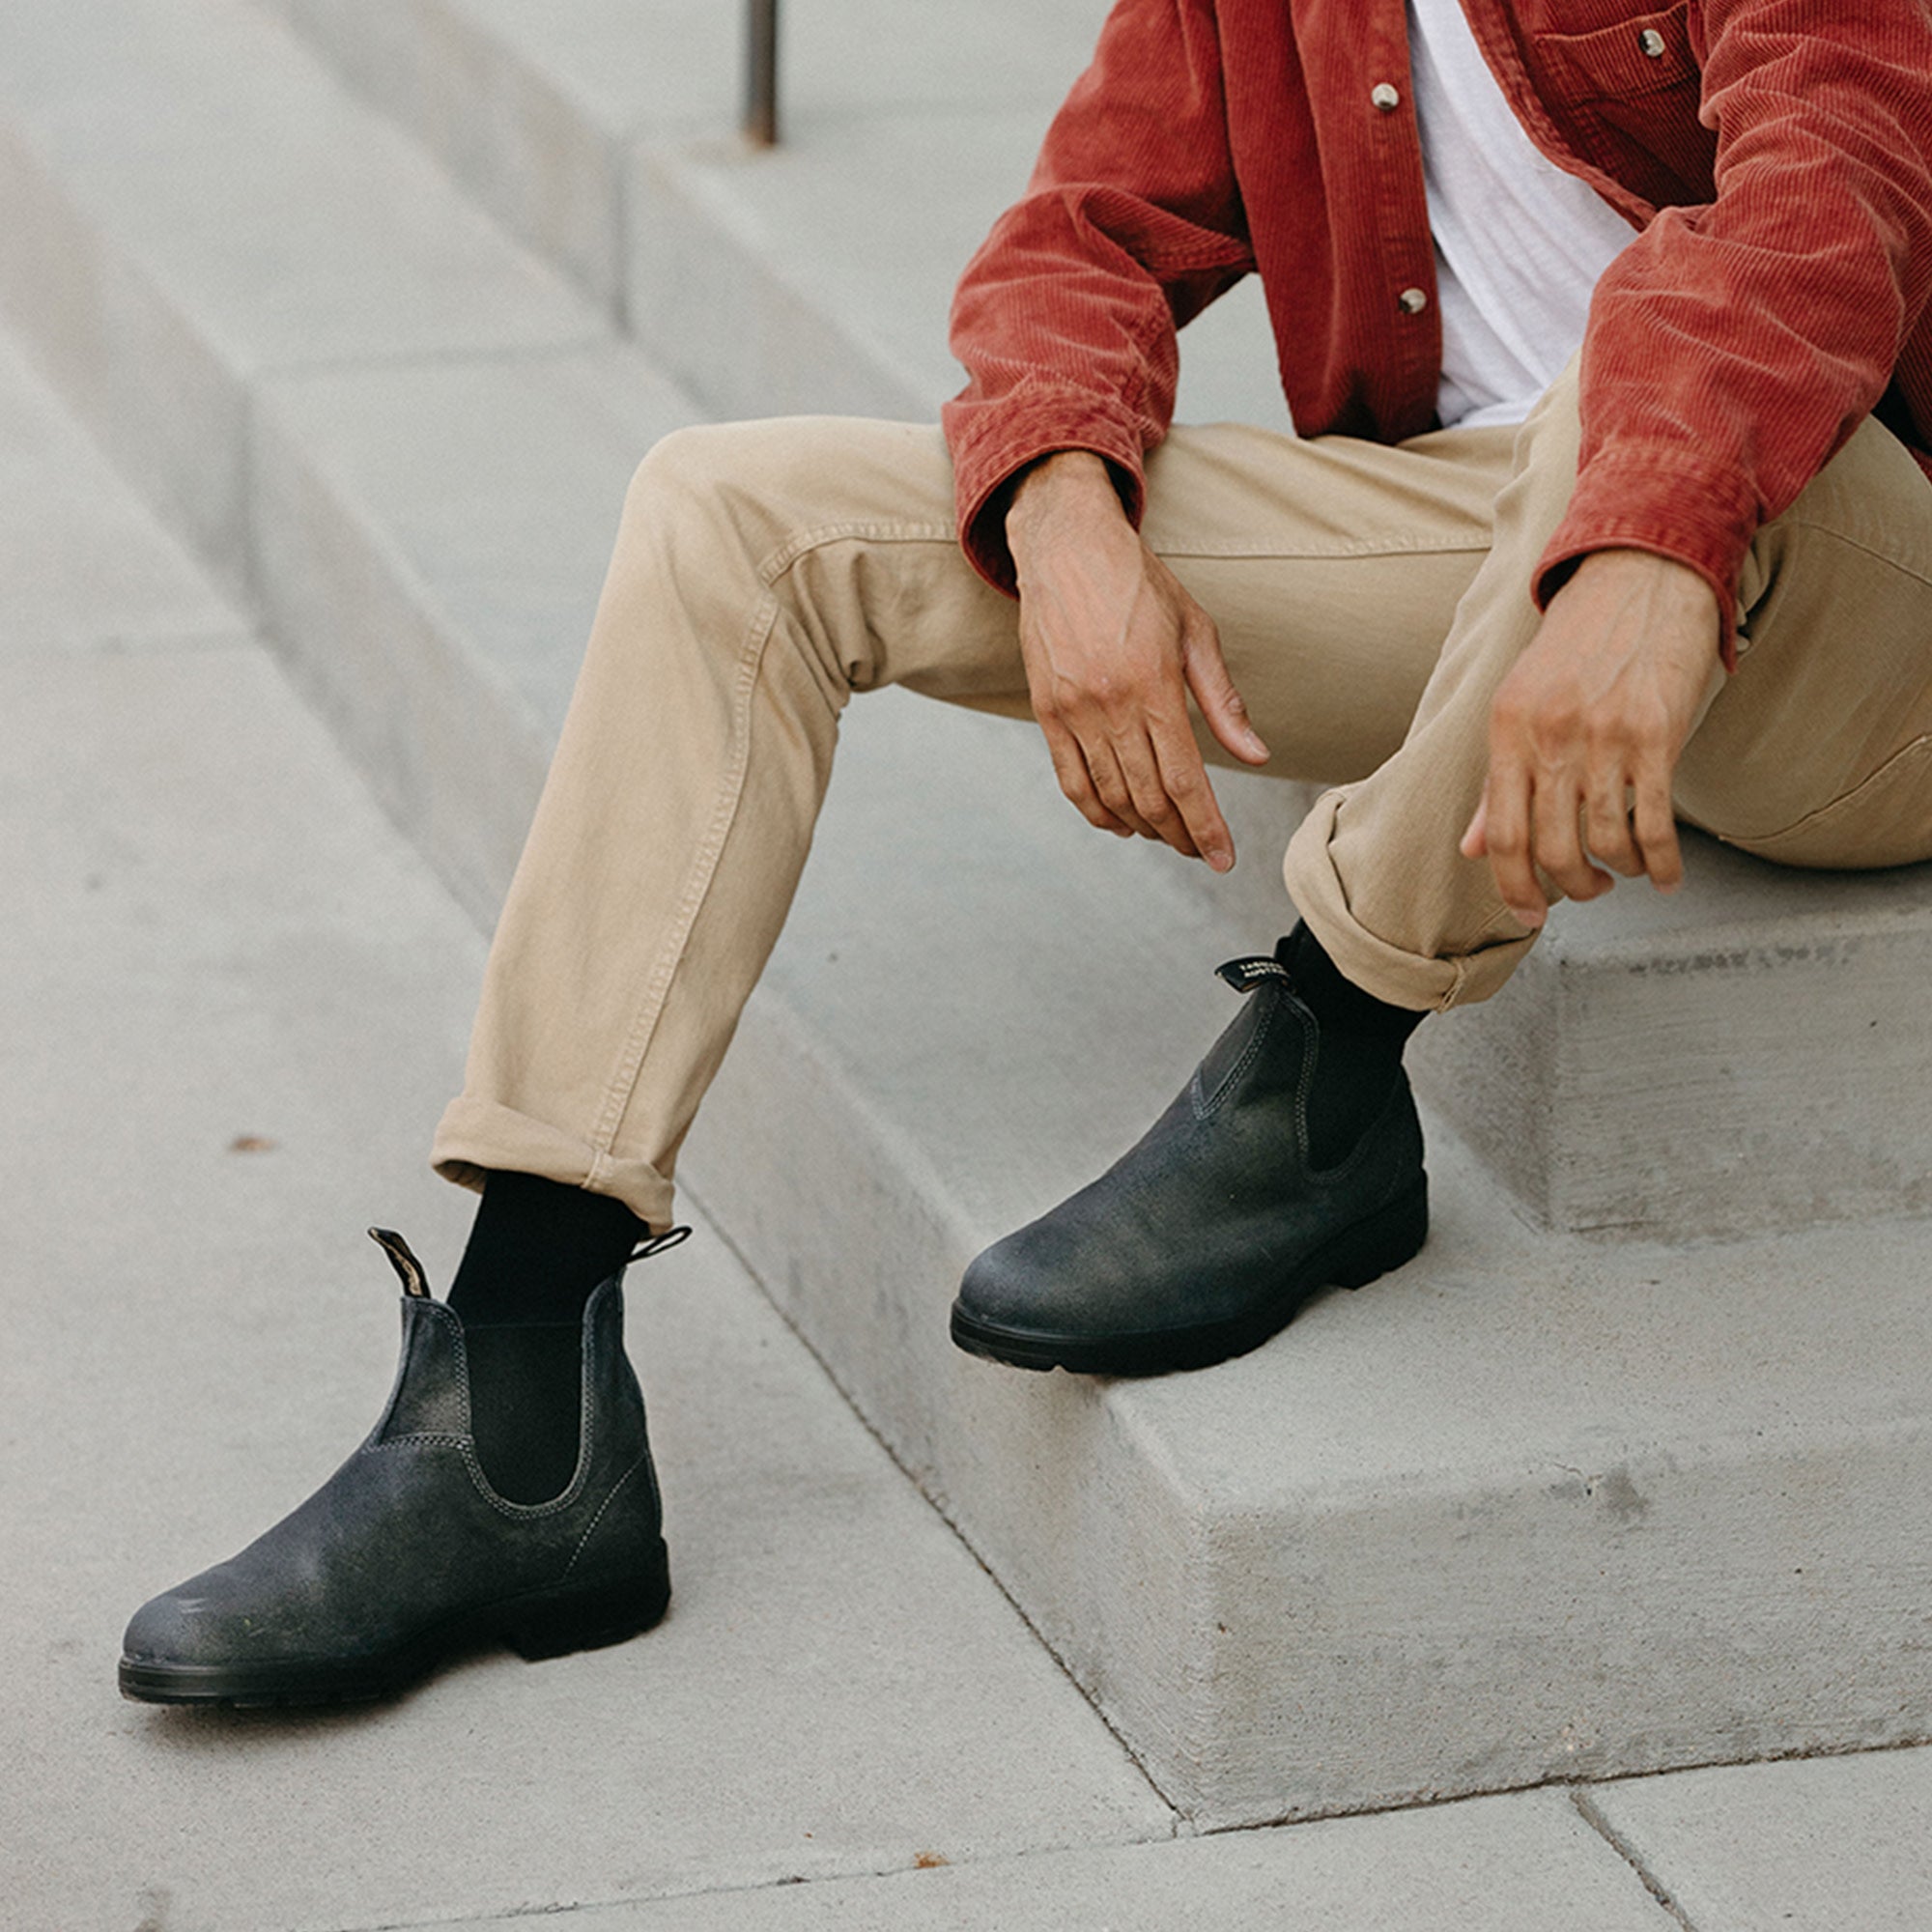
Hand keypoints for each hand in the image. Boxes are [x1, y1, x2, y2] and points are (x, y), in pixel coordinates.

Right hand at [1006, 451, 1268, 870]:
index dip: (1207, 827)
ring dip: (1142, 827)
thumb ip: (1223, 700)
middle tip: (1201, 851)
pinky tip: (1120, 823)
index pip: (1185, 779)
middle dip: (1180, 834)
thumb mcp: (1196, 631)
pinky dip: (1096, 811)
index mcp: (1154, 685)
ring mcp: (1073, 711)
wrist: (1066, 547)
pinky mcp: (1047, 710)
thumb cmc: (1140, 585)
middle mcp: (1110, 704)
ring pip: (1110, 795)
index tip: (1224, 858)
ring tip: (1168, 836)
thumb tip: (1256, 756)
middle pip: (1148, 797)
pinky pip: (1070, 779)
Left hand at [1460, 549, 1721, 927]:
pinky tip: (1666, 875)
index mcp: (1507, 730)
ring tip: (1623, 872)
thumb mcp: (1521, 702)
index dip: (1512, 889)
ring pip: (1604, 842)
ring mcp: (1604, 735)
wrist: (1641, 572)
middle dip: (1570, 888)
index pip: (1501, 836)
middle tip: (1586, 892)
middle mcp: (1550, 735)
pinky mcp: (1658, 732)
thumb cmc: (1579, 643)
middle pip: (1551, 850)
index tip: (1529, 917)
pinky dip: (1661, 863)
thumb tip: (1473, 848)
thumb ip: (1499, 780)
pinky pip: (1655, 823)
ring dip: (1617, 873)